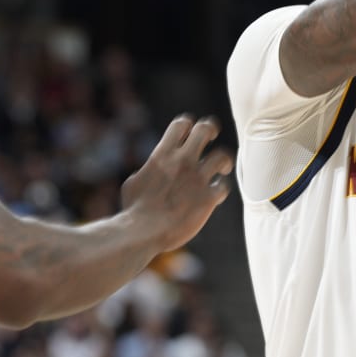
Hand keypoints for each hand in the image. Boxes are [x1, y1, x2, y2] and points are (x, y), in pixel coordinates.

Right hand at [121, 115, 233, 250]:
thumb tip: (147, 172)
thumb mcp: (132, 184)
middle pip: (205, 129)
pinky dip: (220, 189)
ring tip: (222, 168)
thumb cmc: (134, 211)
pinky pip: (223, 187)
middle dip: (210, 130)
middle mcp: (183, 161)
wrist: (144, 232)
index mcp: (163, 154)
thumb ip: (146, 173)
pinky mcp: (208, 198)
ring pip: (222, 156)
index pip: (182, 124)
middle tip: (211, 137)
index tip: (189, 133)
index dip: (188, 125)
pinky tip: (215, 195)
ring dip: (223, 161)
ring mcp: (198, 178)